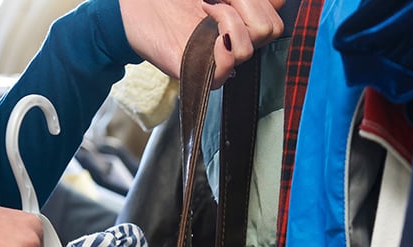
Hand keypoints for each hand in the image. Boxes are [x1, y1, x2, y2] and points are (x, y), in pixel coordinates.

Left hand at [118, 0, 283, 86]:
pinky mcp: (199, 73)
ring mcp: (218, 58)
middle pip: (271, 28)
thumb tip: (280, 0)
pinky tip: (204, 18)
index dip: (263, 0)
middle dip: (249, 3)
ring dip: (230, 15)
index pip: (276, 14)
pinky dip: (223, 35)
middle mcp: (233, 42)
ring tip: (206, 5)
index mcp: (241, 21)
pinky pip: (229, 65)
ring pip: (252, 44)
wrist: (132, 3)